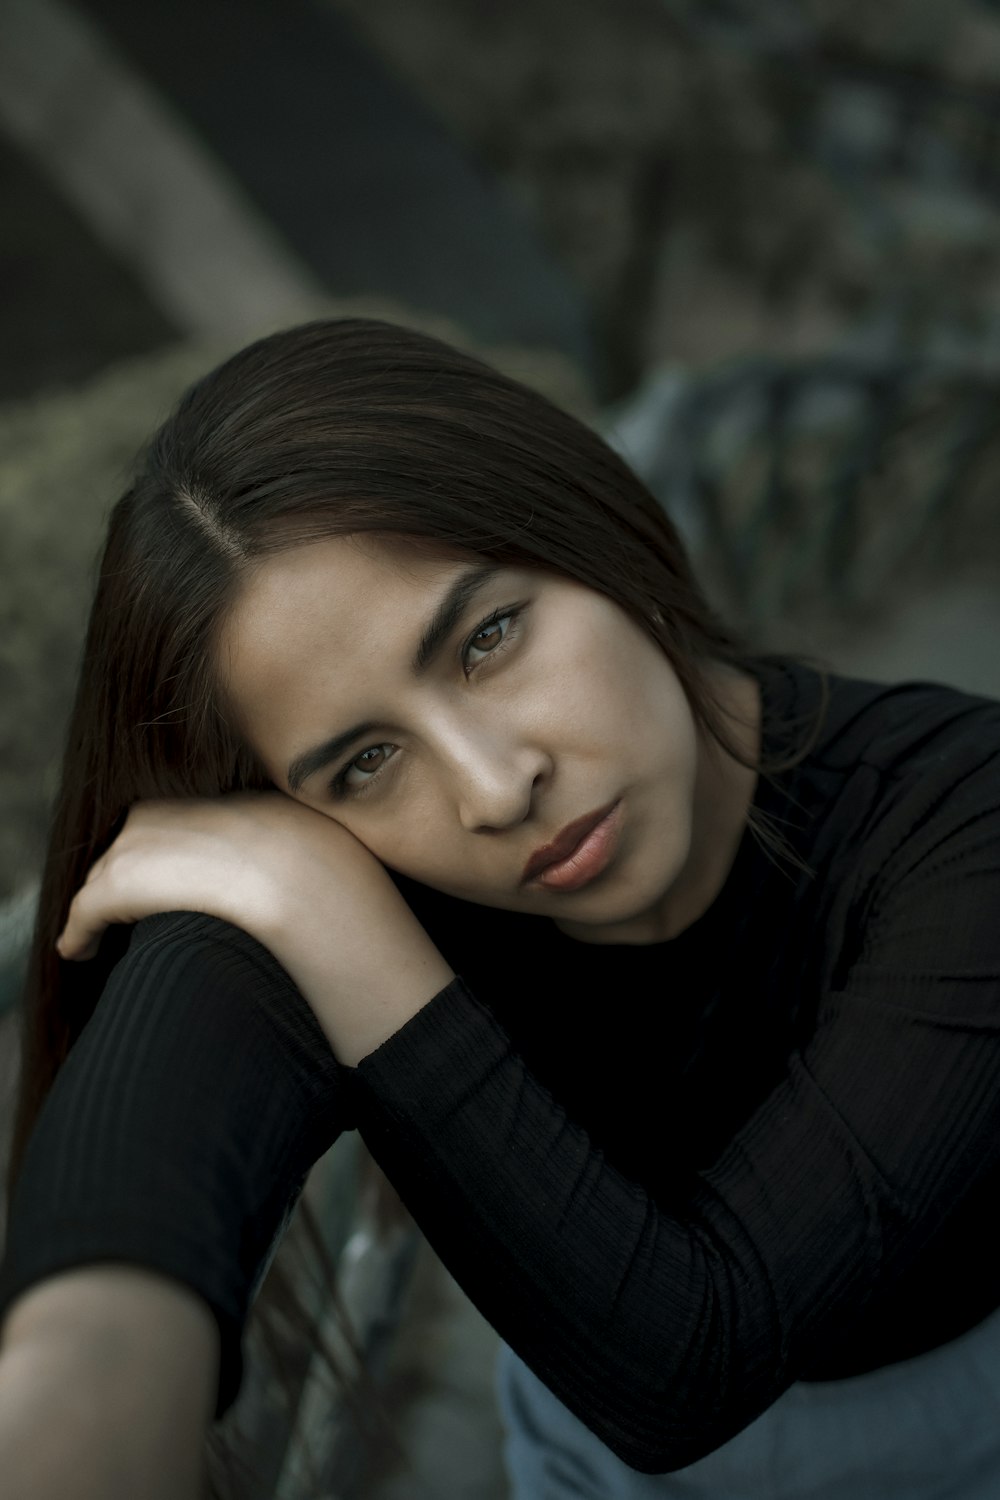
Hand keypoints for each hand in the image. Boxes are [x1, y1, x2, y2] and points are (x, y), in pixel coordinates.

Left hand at [56, 793, 453, 1063]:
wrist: (404, 999)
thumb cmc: (386, 974)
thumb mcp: (350, 906)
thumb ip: (306, 884)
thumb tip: (266, 905)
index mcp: (301, 819)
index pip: (205, 810)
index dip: (165, 848)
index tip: (148, 889)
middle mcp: (266, 819)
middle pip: (157, 820)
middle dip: (127, 866)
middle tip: (108, 913)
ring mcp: (234, 849)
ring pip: (127, 851)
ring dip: (101, 896)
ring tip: (87, 938)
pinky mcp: (199, 888)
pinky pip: (112, 888)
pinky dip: (85, 918)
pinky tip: (80, 947)